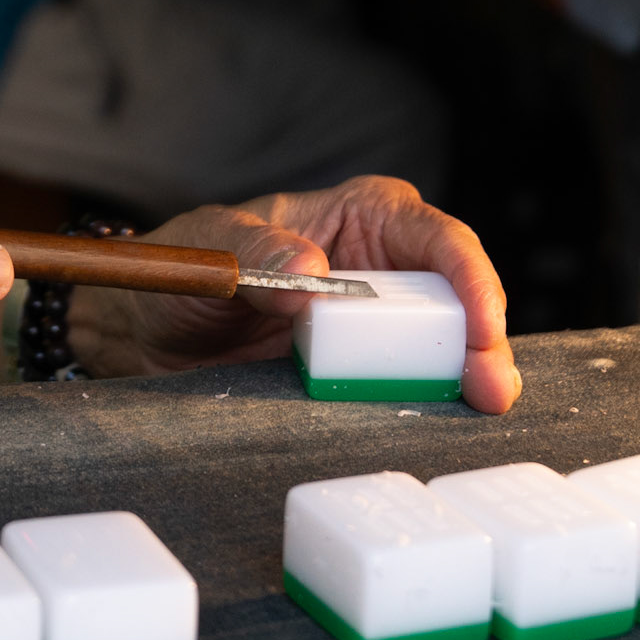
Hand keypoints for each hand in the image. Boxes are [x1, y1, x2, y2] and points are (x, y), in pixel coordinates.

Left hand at [68, 174, 518, 414]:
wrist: (149, 328)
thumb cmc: (187, 262)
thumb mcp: (213, 247)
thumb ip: (258, 255)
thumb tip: (312, 269)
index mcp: (356, 215)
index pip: (432, 234)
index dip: (467, 273)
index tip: (480, 318)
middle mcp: (380, 267)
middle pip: (454, 295)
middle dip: (482, 337)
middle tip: (491, 385)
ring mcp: (374, 326)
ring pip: (441, 347)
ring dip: (466, 377)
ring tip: (481, 408)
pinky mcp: (360, 374)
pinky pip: (403, 388)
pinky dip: (428, 405)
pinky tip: (442, 425)